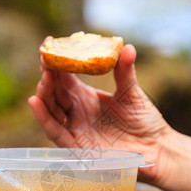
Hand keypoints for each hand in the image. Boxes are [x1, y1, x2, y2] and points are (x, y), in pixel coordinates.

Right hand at [29, 38, 169, 182]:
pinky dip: (44, 118)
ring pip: (51, 110)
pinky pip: (55, 132)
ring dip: (44, 94)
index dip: (56, 61)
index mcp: (86, 97)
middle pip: (54, 93)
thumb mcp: (132, 93)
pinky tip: (35, 102)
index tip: (50, 42)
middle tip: (45, 58)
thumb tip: (127, 47)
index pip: (64, 77)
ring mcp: (76, 129)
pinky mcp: (77, 146)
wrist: (155, 148)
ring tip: (44, 77)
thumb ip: (125, 72)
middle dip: (47, 75)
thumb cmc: (144, 120)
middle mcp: (76, 112)